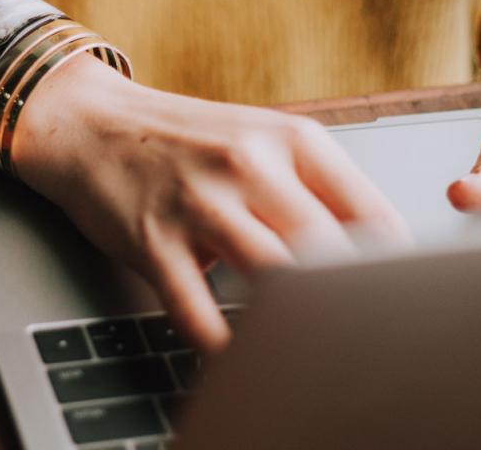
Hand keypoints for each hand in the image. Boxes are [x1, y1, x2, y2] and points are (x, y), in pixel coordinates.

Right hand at [14, 55, 410, 351]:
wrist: (93, 126)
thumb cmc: (182, 140)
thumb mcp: (257, 140)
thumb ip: (311, 187)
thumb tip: (365, 252)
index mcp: (290, 139)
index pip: (367, 213)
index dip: (388, 268)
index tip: (387, 301)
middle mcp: (248, 165)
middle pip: (325, 251)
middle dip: (345, 302)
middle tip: (352, 335)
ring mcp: (198, 203)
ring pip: (271, 278)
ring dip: (289, 323)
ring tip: (299, 348)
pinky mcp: (153, 240)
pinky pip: (196, 309)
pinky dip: (220, 343)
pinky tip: (232, 354)